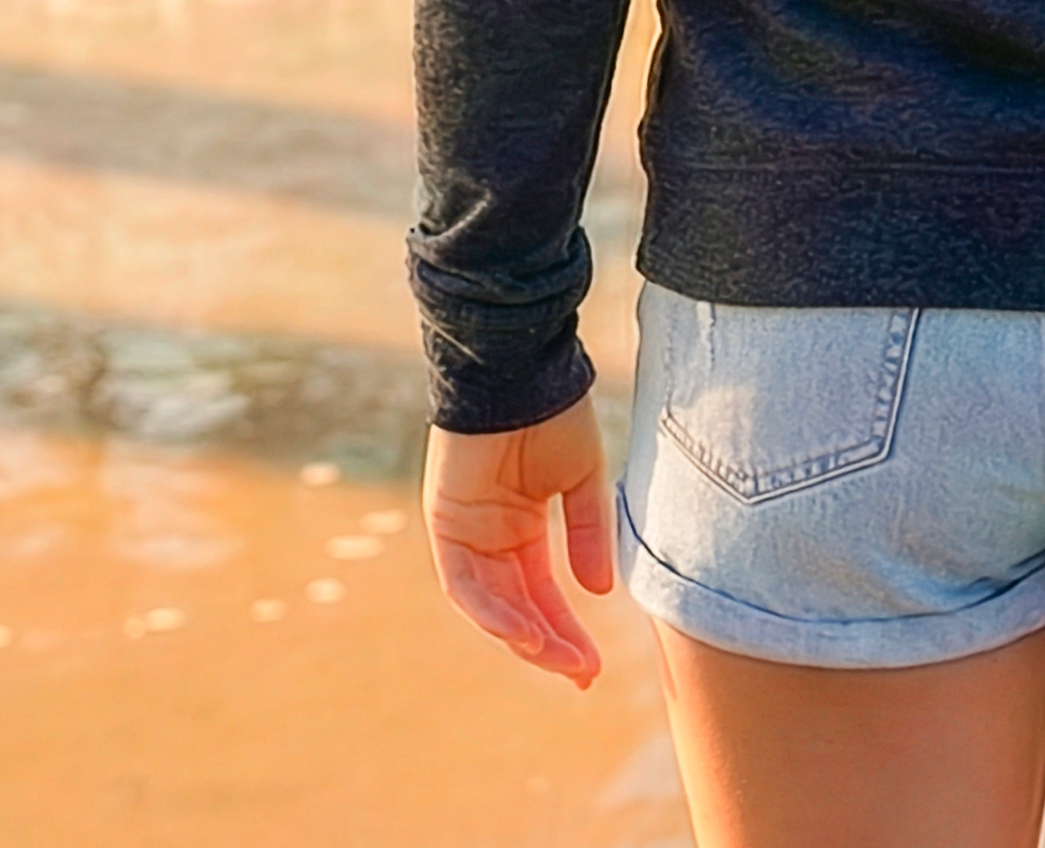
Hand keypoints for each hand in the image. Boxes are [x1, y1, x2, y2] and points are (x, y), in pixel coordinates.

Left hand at [422, 394, 614, 688]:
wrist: (522, 369)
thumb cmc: (554, 413)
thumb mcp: (584, 478)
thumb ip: (589, 533)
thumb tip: (599, 592)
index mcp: (522, 526)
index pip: (542, 593)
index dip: (567, 630)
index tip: (591, 665)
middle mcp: (492, 537)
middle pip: (519, 607)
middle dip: (550, 645)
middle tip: (582, 674)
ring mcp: (466, 532)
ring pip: (491, 604)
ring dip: (524, 636)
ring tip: (561, 659)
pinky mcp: (445, 524)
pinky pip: (464, 583)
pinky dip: (492, 611)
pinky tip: (524, 631)